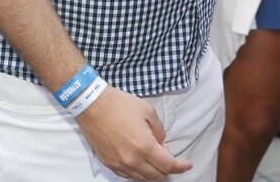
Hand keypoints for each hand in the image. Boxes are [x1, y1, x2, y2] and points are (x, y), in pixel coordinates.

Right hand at [75, 85, 192, 180]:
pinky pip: (128, 175)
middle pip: (157, 176)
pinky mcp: (109, 163)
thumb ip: (159, 131)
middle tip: (165, 153)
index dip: (181, 167)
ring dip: (152, 171)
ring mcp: (119, 164)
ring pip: (142, 179)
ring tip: (152, 156)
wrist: (92, 104)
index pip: (169, 165)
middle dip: (167, 168)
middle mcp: (132, 160)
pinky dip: (138, 171)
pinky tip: (139, 159)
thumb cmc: (120, 104)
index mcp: (144, 146)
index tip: (188, 164)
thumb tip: (161, 144)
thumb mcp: (148, 111)